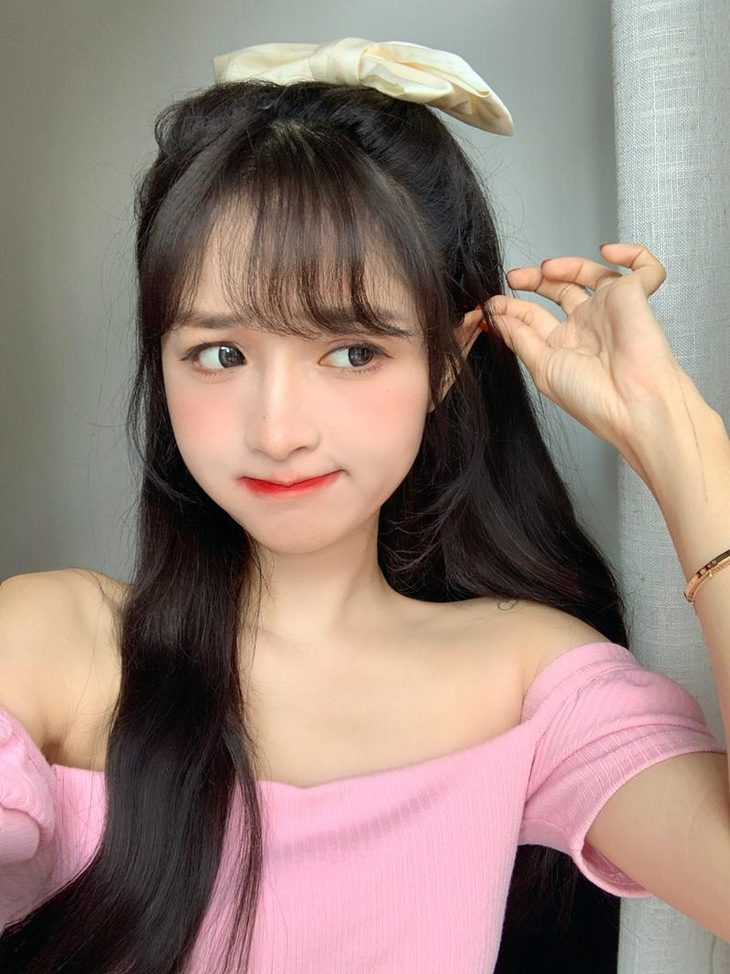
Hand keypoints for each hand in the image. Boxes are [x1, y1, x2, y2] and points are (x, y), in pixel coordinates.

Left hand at [486, 243, 699, 460]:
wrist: (631, 405)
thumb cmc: (593, 399)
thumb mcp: (542, 368)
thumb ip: (519, 339)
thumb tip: (497, 319)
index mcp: (564, 345)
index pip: (534, 316)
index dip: (512, 307)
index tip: (492, 304)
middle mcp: (587, 325)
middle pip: (559, 289)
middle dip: (535, 280)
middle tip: (515, 277)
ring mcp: (611, 309)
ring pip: (591, 273)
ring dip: (567, 264)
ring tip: (547, 269)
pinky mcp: (636, 296)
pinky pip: (645, 268)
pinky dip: (633, 253)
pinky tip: (609, 252)